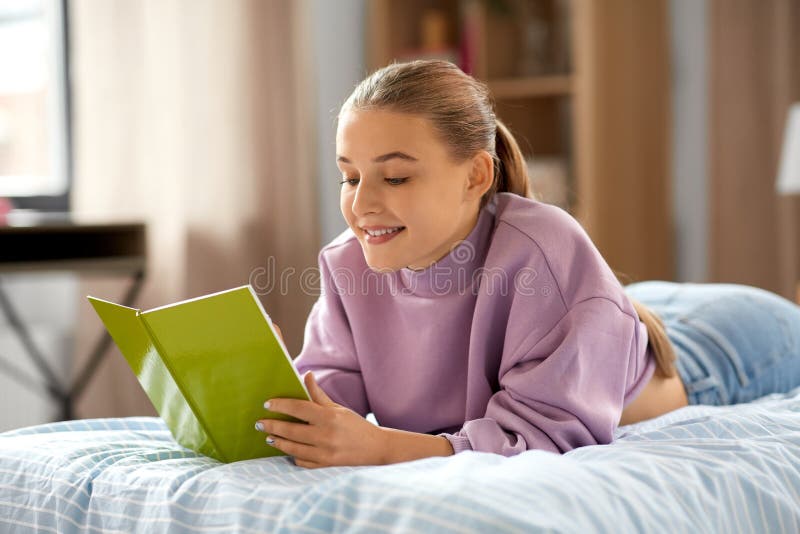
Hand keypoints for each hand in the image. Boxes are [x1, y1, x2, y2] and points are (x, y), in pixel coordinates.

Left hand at [256, 372, 387, 467]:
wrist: (376, 448)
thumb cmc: (355, 425)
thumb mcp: (338, 408)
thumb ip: (318, 394)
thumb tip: (306, 375)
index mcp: (329, 417)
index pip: (298, 408)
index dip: (280, 405)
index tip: (267, 404)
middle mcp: (325, 436)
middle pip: (290, 430)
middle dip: (272, 425)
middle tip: (259, 423)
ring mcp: (324, 453)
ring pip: (292, 448)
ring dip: (278, 441)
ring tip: (269, 436)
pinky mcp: (324, 466)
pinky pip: (301, 461)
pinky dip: (292, 455)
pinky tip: (287, 449)